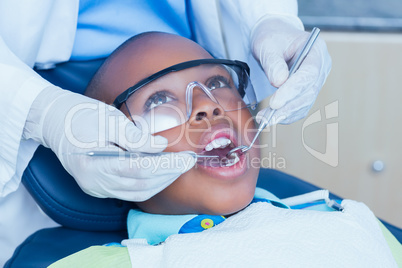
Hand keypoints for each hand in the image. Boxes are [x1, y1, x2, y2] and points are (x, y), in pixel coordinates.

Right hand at [23, 87, 195, 200]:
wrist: (55, 120)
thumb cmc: (80, 115)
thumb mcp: (109, 119)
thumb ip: (135, 137)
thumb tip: (160, 147)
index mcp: (93, 164)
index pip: (139, 170)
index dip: (166, 166)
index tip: (187, 158)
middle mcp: (94, 182)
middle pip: (141, 185)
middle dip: (169, 175)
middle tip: (188, 162)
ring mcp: (96, 187)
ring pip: (138, 192)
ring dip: (162, 181)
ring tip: (178, 167)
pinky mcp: (100, 186)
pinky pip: (130, 191)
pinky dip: (149, 183)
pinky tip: (162, 172)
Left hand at [251, 16, 331, 124]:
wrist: (274, 40)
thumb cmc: (272, 38)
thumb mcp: (267, 44)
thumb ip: (273, 62)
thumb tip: (278, 82)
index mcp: (316, 50)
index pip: (309, 74)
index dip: (292, 90)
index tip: (275, 103)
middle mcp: (321, 66)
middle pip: (309, 92)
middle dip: (287, 107)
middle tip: (267, 118)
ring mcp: (316, 80)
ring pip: (305, 103)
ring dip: (285, 114)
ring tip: (264, 119)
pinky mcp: (308, 91)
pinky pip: (300, 107)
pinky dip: (286, 115)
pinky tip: (271, 118)